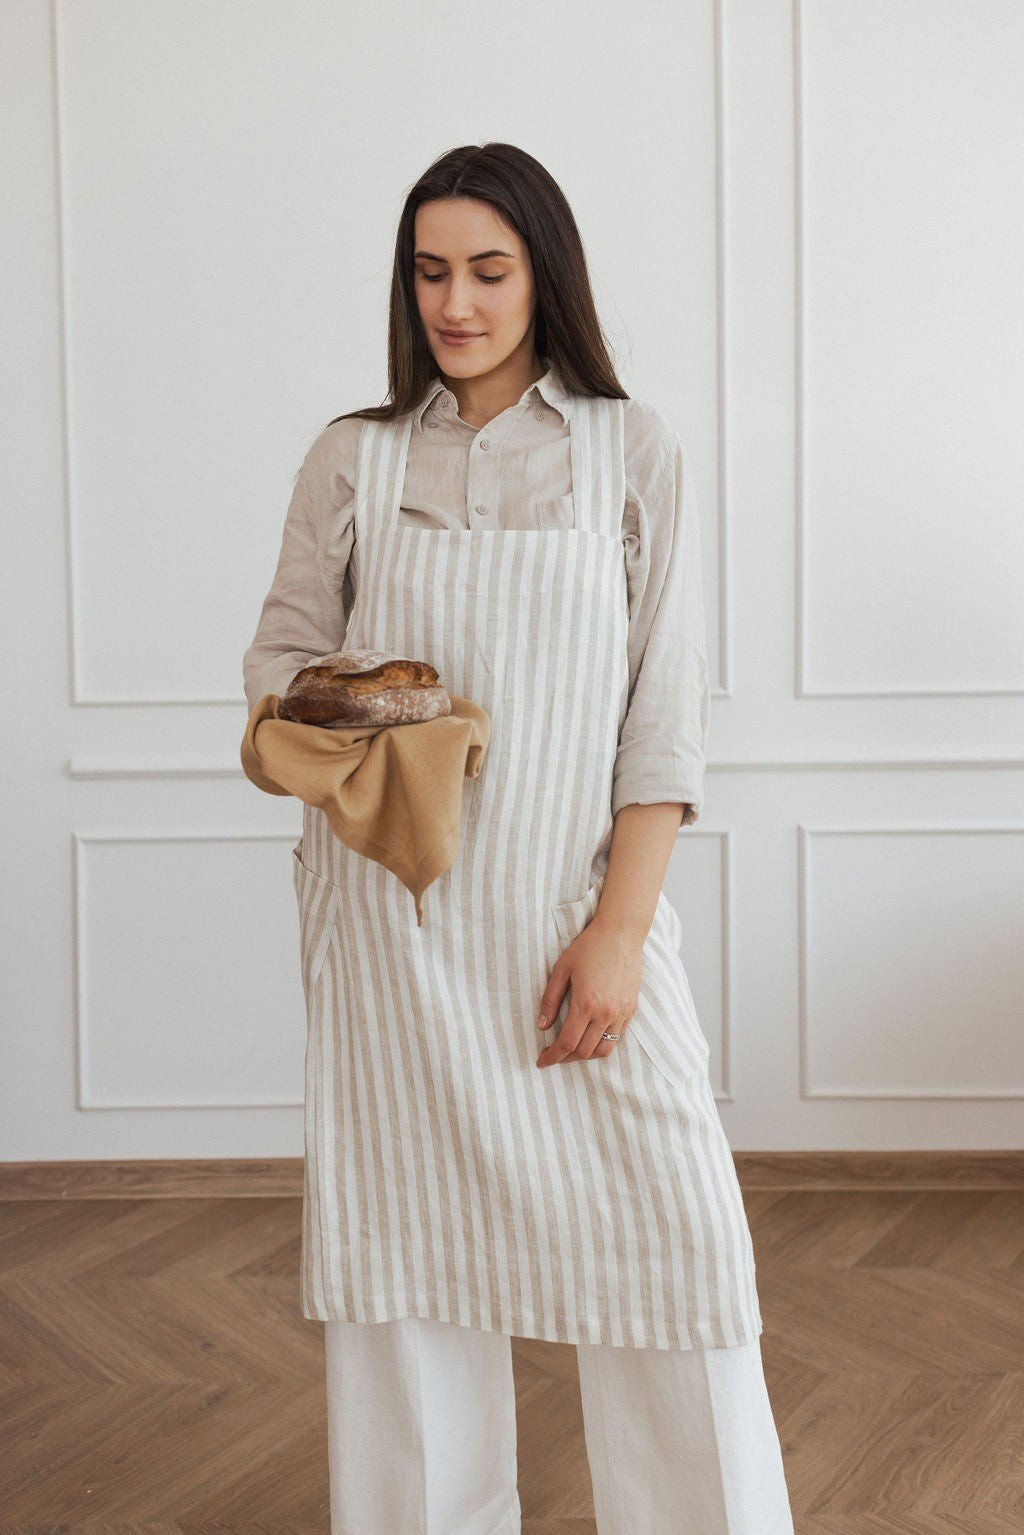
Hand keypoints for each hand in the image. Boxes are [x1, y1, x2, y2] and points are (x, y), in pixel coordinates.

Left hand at [535, 916, 642, 1067]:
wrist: (621, 934)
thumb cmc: (589, 947)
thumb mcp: (561, 969)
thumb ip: (550, 999)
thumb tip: (542, 1025)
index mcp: (585, 1004)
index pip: (566, 1043)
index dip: (552, 1057)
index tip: (541, 1061)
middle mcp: (605, 1013)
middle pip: (584, 1051)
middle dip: (565, 1058)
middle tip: (553, 1055)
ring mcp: (621, 1013)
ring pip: (603, 1050)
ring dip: (585, 1055)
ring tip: (571, 1050)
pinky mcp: (631, 1009)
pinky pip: (617, 1038)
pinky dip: (602, 1044)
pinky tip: (591, 1038)